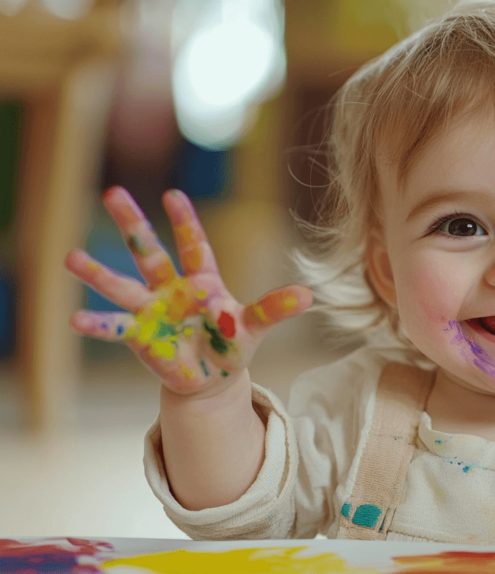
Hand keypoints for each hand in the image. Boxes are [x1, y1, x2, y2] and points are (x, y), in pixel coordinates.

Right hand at [65, 187, 312, 395]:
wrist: (210, 378)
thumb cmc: (231, 344)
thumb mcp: (255, 326)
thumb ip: (275, 309)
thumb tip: (309, 295)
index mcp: (203, 282)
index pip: (193, 245)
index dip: (184, 221)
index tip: (172, 194)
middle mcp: (172, 290)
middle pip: (149, 252)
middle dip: (133, 225)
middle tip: (112, 192)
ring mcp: (152, 312)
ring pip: (123, 286)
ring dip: (98, 273)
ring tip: (69, 256)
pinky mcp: (141, 338)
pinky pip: (116, 328)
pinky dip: (98, 324)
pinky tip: (75, 319)